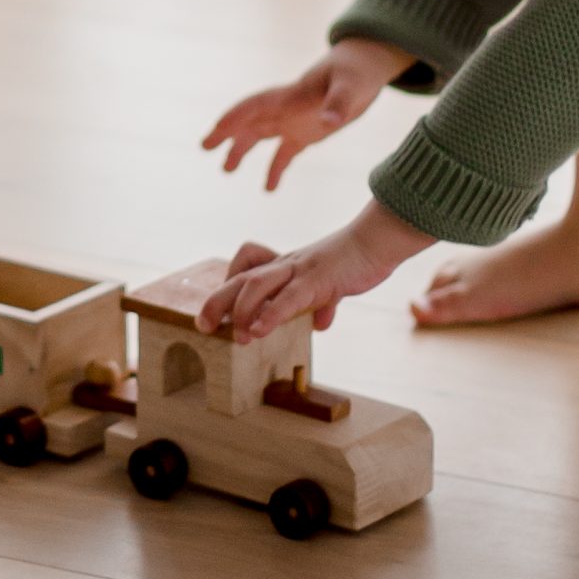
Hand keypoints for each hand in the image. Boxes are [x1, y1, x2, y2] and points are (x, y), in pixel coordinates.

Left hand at [197, 201, 434, 341]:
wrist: (377, 241)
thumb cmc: (353, 262)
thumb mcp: (331, 286)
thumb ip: (321, 303)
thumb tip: (320, 322)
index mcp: (286, 265)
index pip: (246, 266)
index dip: (228, 284)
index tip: (217, 311)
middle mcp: (286, 264)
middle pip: (241, 277)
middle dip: (217, 301)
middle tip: (202, 325)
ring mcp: (300, 269)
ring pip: (257, 285)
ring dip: (242, 311)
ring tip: (236, 337)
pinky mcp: (318, 279)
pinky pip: (289, 297)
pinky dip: (271, 314)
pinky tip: (259, 331)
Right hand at [201, 37, 411, 191]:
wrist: (364, 68)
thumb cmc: (357, 72)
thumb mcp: (352, 86)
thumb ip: (339, 104)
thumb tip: (328, 122)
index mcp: (290, 95)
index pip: (256, 106)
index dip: (236, 117)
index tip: (217, 129)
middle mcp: (286, 108)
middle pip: (249, 121)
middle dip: (226, 133)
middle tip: (204, 147)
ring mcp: (294, 120)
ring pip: (260, 137)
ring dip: (242, 150)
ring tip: (226, 169)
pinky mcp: (307, 132)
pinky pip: (285, 153)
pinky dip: (276, 169)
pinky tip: (269, 189)